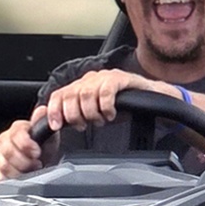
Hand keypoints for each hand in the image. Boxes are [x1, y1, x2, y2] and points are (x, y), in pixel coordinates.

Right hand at [0, 107, 48, 181]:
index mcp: (17, 129)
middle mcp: (4, 140)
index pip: (16, 135)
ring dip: (20, 171)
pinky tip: (21, 176)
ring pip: (3, 165)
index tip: (37, 152)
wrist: (42, 159)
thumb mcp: (48, 132)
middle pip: (7, 152)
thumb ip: (43, 121)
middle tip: (37, 164)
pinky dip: (11, 178)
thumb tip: (43, 110)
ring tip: (31, 171)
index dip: (26, 144)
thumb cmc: (44, 146)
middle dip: (24, 161)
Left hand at [41, 70, 182, 131]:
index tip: (56, 126)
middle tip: (85, 125)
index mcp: (79, 87)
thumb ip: (77, 117)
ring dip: (91, 113)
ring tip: (100, 120)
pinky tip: (111, 114)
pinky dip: (106, 107)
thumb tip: (61, 128)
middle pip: (70, 95)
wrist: (149, 98)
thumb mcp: (94, 113)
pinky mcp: (119, 78)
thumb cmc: (121, 107)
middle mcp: (89, 79)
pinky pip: (106, 92)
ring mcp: (103, 77)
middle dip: (75, 115)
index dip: (54, 111)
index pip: (58, 95)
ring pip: (86, 94)